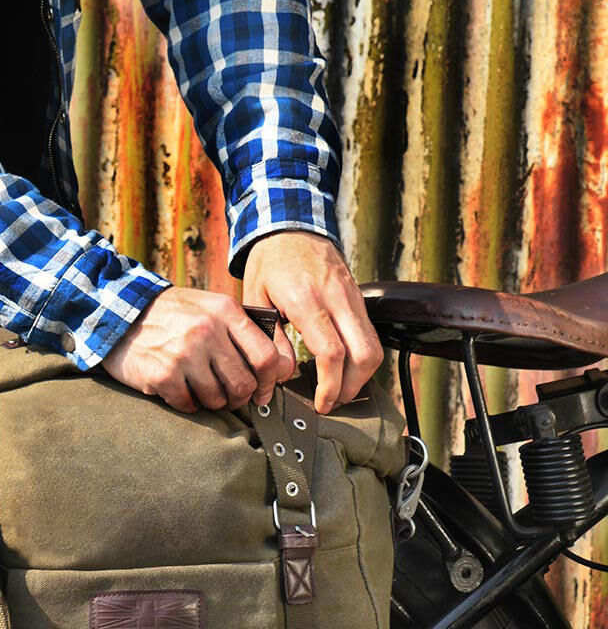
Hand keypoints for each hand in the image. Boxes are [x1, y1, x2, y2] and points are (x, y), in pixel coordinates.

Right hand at [101, 287, 289, 412]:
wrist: (121, 314)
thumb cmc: (172, 315)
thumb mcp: (210, 307)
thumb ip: (241, 329)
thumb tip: (278, 366)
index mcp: (225, 312)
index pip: (267, 356)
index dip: (271, 381)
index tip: (264, 390)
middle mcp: (207, 331)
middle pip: (245, 384)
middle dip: (240, 396)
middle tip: (230, 395)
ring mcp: (185, 354)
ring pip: (219, 399)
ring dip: (213, 401)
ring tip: (201, 389)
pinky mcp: (163, 375)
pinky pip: (190, 404)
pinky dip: (188, 403)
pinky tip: (180, 389)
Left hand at [243, 231, 382, 412]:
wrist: (290, 224)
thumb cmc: (268, 264)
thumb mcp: (255, 300)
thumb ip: (270, 338)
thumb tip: (285, 373)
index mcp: (306, 300)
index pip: (331, 353)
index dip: (329, 385)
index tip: (321, 404)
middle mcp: (337, 297)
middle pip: (364, 354)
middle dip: (351, 387)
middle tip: (331, 403)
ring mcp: (353, 296)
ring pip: (374, 346)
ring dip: (361, 376)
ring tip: (338, 391)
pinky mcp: (359, 297)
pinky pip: (370, 334)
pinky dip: (362, 358)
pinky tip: (343, 369)